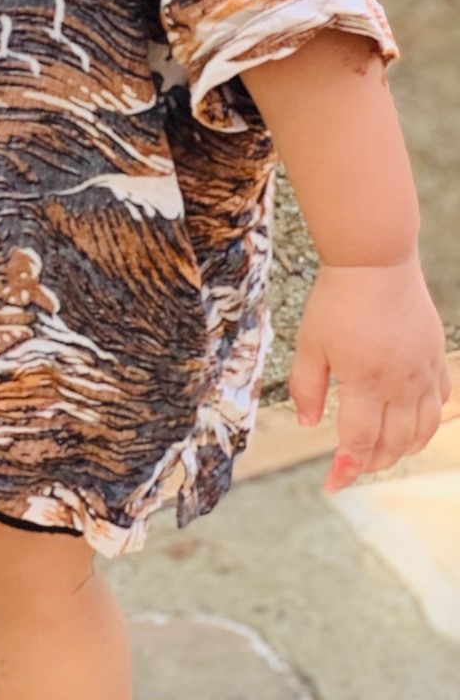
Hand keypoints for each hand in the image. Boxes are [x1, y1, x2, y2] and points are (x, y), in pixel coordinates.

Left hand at [288, 252, 451, 492]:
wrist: (375, 261)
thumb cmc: (337, 299)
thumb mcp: (310, 342)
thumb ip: (306, 386)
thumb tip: (308, 424)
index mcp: (365, 382)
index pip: (359, 441)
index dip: (346, 468)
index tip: (332, 484)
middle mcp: (400, 384)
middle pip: (393, 443)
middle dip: (371, 463)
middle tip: (351, 467)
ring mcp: (423, 372)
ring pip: (422, 430)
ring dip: (401, 449)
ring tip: (379, 452)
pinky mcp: (436, 358)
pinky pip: (439, 402)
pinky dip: (427, 423)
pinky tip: (411, 423)